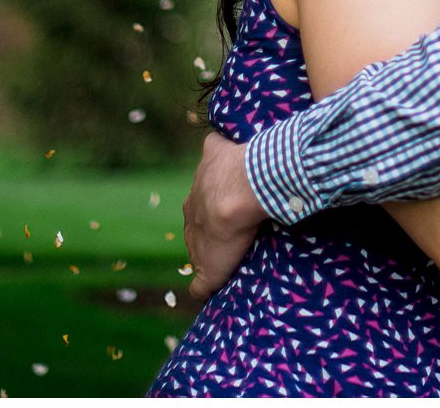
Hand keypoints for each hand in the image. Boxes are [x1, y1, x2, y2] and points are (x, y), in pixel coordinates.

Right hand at [181, 130, 265, 298]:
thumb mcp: (214, 267)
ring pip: (211, 178)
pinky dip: (223, 147)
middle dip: (216, 210)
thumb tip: (196, 293)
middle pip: (203, 204)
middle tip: (237, 215)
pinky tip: (239, 151)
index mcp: (192, 219)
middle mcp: (193, 195)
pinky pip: (215, 145)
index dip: (210, 236)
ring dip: (224, 183)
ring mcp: (203, 171)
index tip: (225, 240)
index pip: (197, 230)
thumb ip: (203, 281)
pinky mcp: (215, 150)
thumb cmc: (229, 231)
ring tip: (247, 190)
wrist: (240, 192)